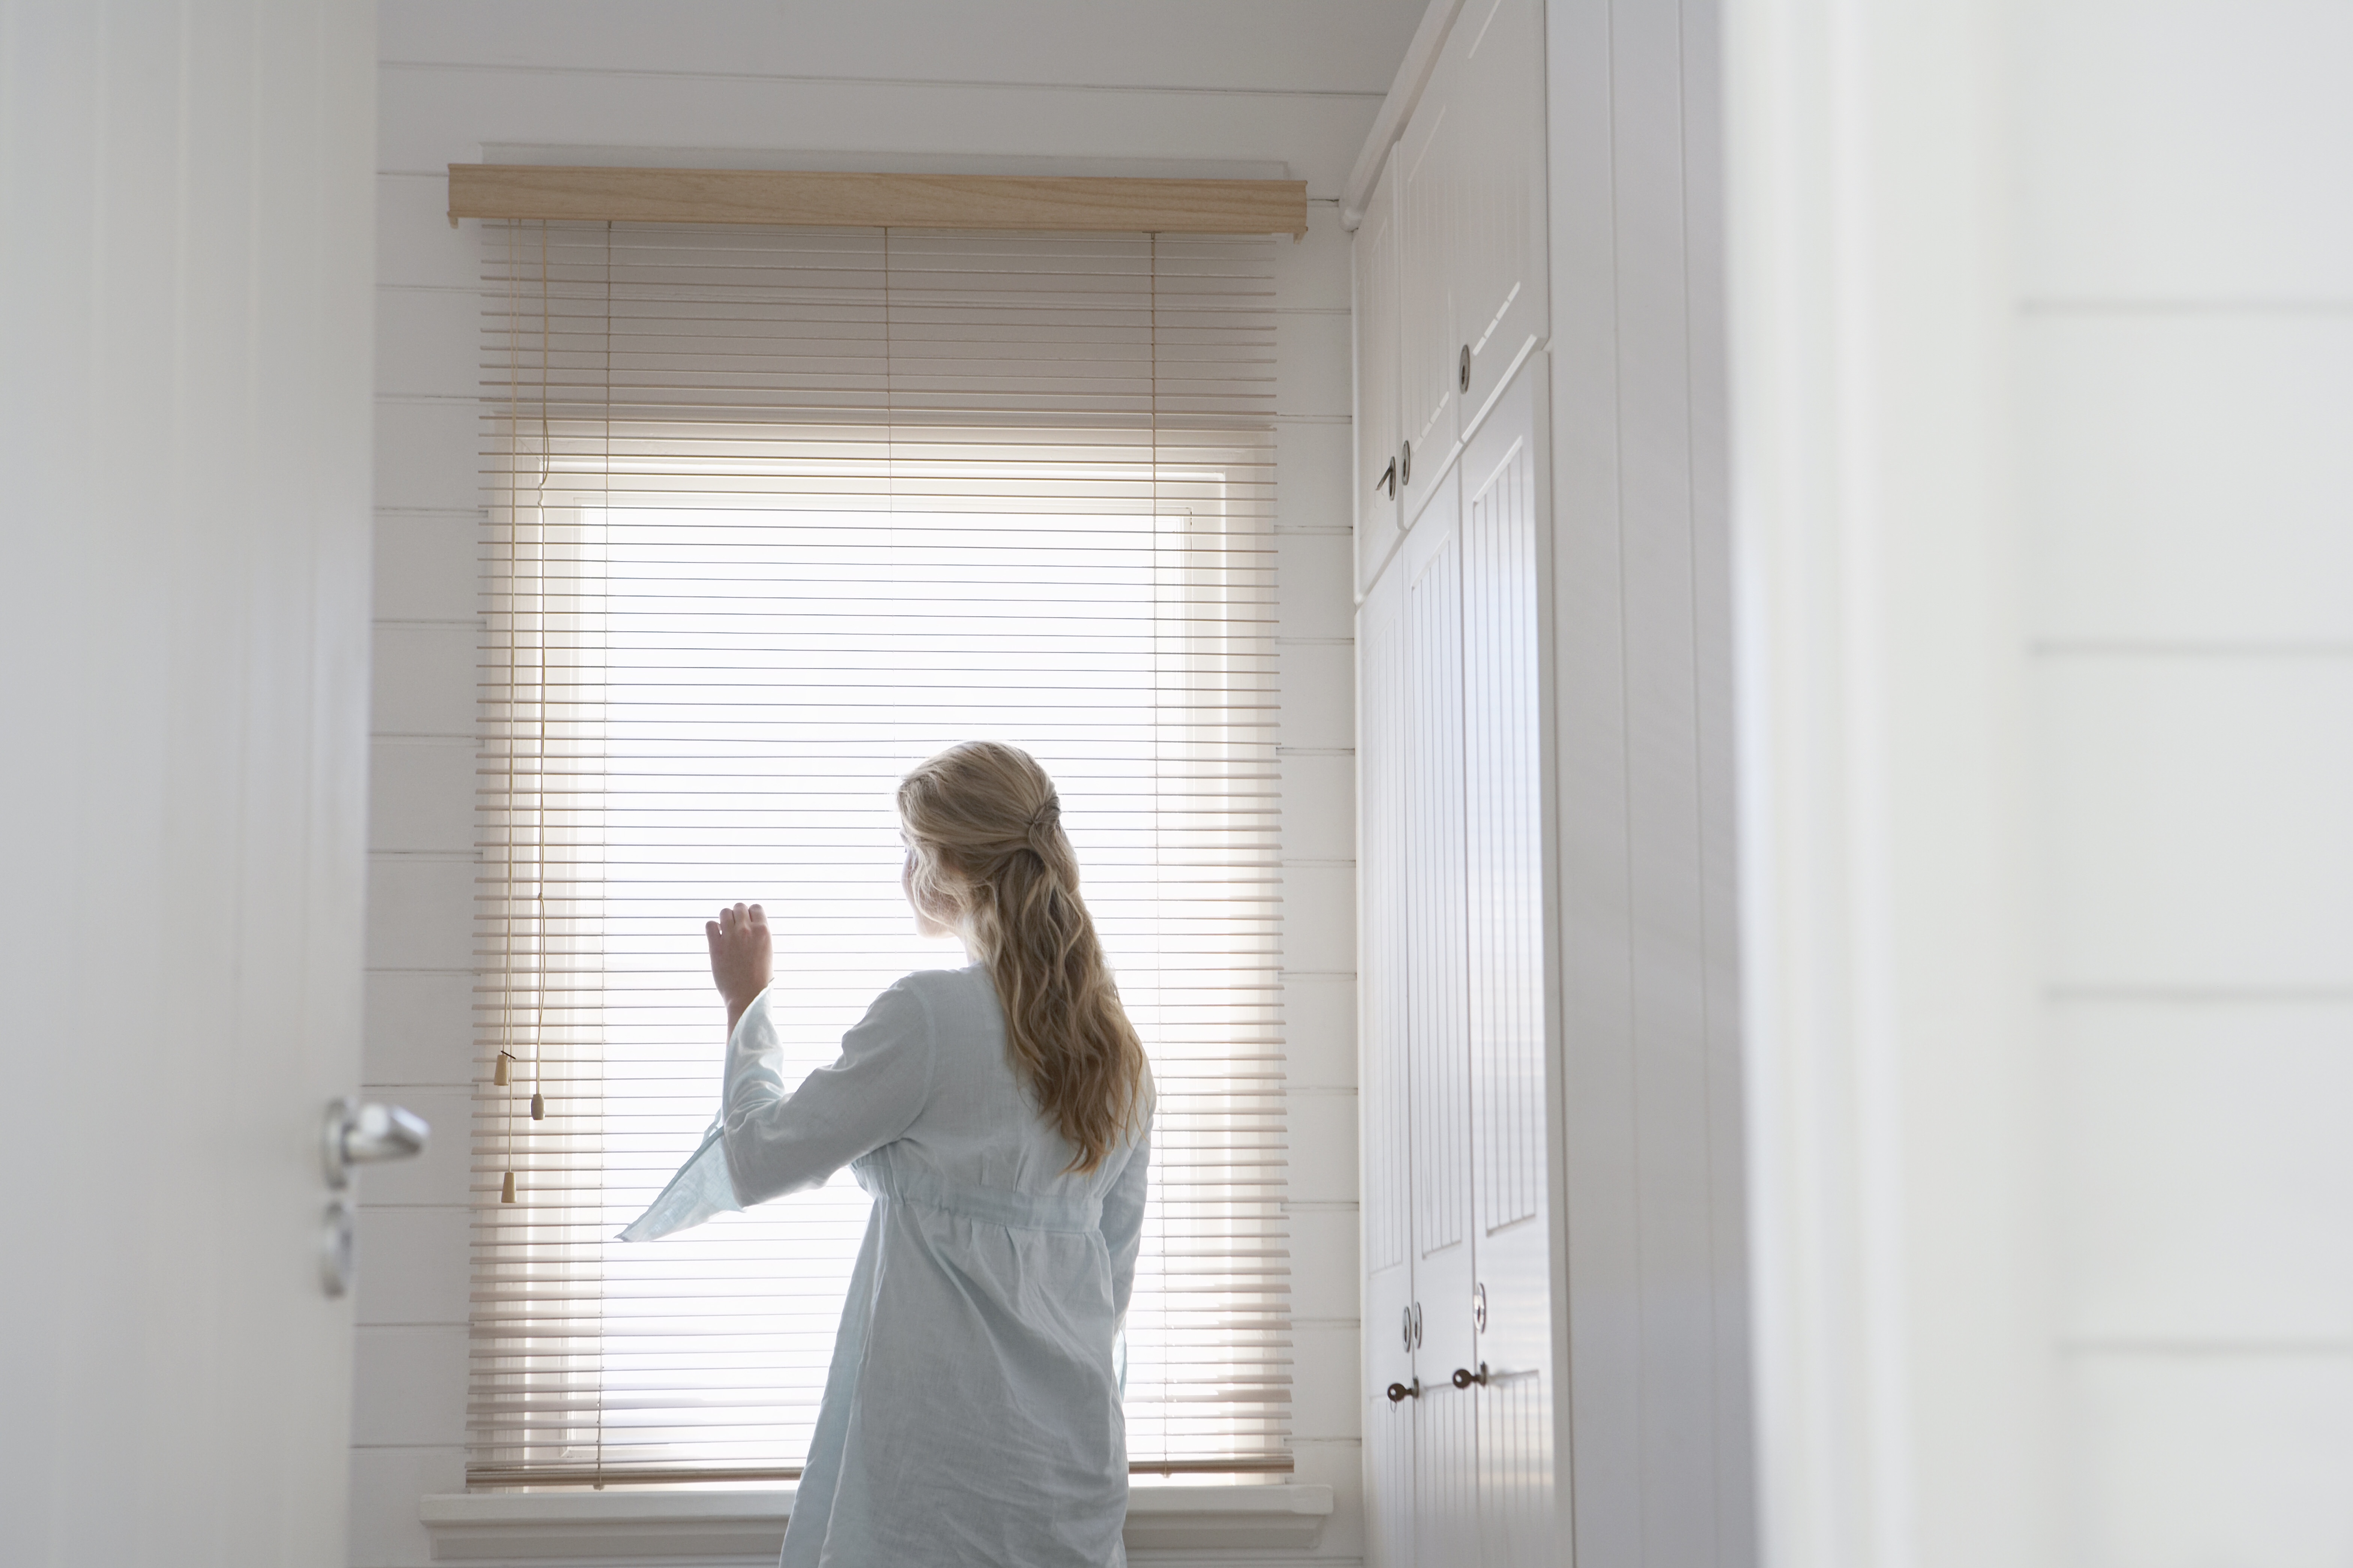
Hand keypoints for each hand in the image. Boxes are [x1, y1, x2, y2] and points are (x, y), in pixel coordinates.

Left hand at [706, 903, 771, 1030]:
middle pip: (739, 906)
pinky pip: (710, 925)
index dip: (751, 914)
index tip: (749, 923)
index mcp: (763, 931)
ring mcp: (731, 937)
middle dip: (738, 915)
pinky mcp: (716, 946)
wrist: (748, 996)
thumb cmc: (760, 978)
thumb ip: (758, 935)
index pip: (756, 907)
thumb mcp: (767, 951)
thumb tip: (750, 924)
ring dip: (725, 920)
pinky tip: (717, 938)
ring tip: (726, 932)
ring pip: (724, 912)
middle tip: (737, 928)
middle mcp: (747, 930)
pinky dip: (713, 928)